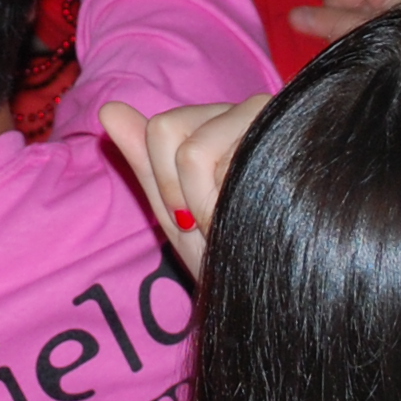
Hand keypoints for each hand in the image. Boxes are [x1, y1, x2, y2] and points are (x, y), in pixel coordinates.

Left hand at [97, 97, 270, 277]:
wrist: (272, 292)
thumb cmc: (226, 251)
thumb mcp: (176, 210)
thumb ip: (144, 159)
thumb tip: (109, 109)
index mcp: (221, 120)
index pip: (162, 126)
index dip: (165, 179)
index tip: (188, 216)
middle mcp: (250, 112)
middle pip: (168, 129)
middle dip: (177, 189)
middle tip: (210, 221)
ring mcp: (274, 124)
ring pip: (194, 151)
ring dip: (204, 204)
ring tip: (235, 222)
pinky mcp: (291, 144)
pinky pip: (230, 167)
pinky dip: (227, 208)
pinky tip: (258, 221)